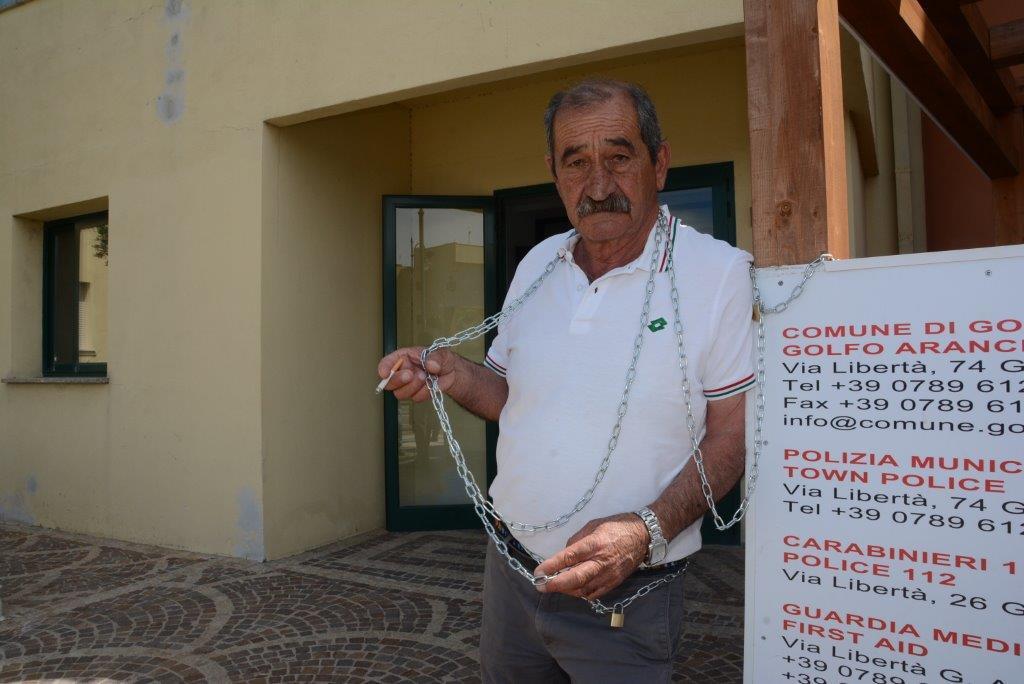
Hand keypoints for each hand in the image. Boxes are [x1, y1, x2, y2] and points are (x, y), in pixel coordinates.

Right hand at [377, 347, 458, 401]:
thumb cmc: (441, 360)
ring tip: (426, 377)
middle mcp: (402, 372)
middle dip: (398, 380)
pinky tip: (432, 384)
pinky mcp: (416, 394)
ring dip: (414, 387)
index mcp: (403, 357)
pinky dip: (425, 392)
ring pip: (401, 393)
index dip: (383, 368)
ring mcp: (407, 385)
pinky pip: (416, 398)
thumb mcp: (440, 354)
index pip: (387, 363)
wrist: (451, 372)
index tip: (385, 373)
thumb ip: (435, 357)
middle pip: (389, 382)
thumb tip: (430, 364)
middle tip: (410, 375)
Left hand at [533, 512, 649, 599]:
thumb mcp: (593, 525)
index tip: (539, 572)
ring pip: (582, 589)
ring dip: (566, 589)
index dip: (551, 566)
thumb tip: (564, 555)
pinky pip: (594, 593)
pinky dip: (581, 593)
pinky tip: (573, 588)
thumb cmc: (616, 527)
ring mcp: (608, 574)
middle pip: (574, 578)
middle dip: (555, 584)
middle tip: (541, 586)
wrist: (643, 536)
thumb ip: (577, 541)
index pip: (569, 557)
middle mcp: (601, 561)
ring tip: (556, 585)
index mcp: (594, 544)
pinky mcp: (614, 583)